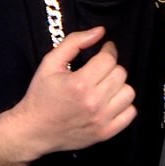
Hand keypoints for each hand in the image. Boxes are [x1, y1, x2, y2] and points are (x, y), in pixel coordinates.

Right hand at [0, 27, 135, 165]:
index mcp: (79, 83)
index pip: (108, 59)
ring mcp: (101, 120)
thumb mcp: (50, 63)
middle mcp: (93, 102)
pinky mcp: (105, 133)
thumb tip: (100, 32)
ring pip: (128, 92)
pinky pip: (130, 113)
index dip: (108, 50)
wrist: (33, 130)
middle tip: (101, 68)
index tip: (105, 49)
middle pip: (120, 74)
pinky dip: (124, 105)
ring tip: (106, 85)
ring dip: (119, 85)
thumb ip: (74, 42)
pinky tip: (110, 101)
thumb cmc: (41, 95)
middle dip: (112, 66)